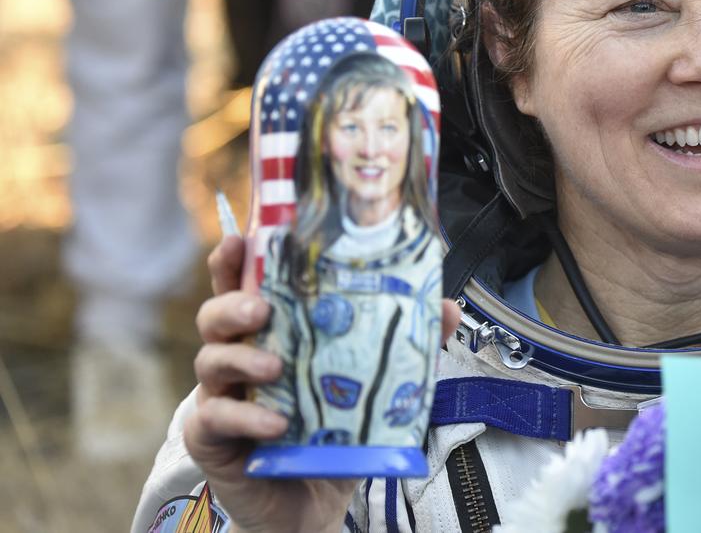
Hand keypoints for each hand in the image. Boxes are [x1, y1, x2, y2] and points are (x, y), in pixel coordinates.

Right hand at [185, 236, 460, 532]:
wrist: (311, 502)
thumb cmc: (332, 431)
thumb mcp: (372, 383)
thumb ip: (407, 344)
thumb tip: (449, 308)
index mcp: (269, 332)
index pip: (243, 285)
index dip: (233, 260)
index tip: (239, 238)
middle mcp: (237, 357)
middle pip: (214, 315)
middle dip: (233, 303)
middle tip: (262, 308)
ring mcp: (219, 397)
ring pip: (211, 361)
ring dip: (243, 359)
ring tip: (275, 367)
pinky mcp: (212, 439)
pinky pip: (216, 420)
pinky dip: (246, 419)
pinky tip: (275, 424)